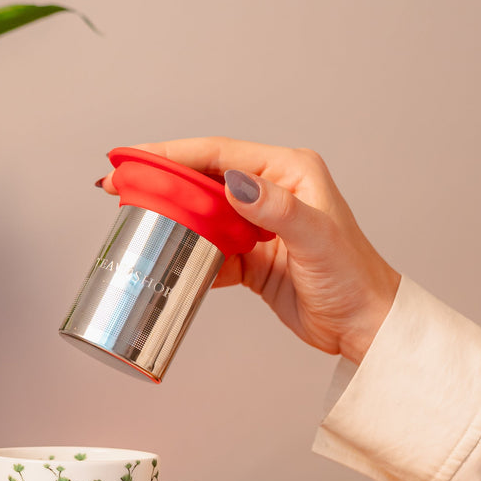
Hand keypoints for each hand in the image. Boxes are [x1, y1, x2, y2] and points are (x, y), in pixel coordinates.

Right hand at [100, 137, 399, 363]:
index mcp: (288, 171)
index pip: (218, 154)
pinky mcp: (250, 256)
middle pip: (202, 178)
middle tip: (116, 183)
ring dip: (168, 215)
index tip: (134, 157)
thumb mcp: (316, 239)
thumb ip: (276, 209)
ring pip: (201, 212)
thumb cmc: (354, 279)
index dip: (171, 153)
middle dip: (159, 180)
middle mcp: (270, 191)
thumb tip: (234, 183)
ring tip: (130, 215)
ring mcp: (257, 224)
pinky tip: (164, 258)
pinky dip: (186, 253)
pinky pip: (208, 248)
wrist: (364, 326)